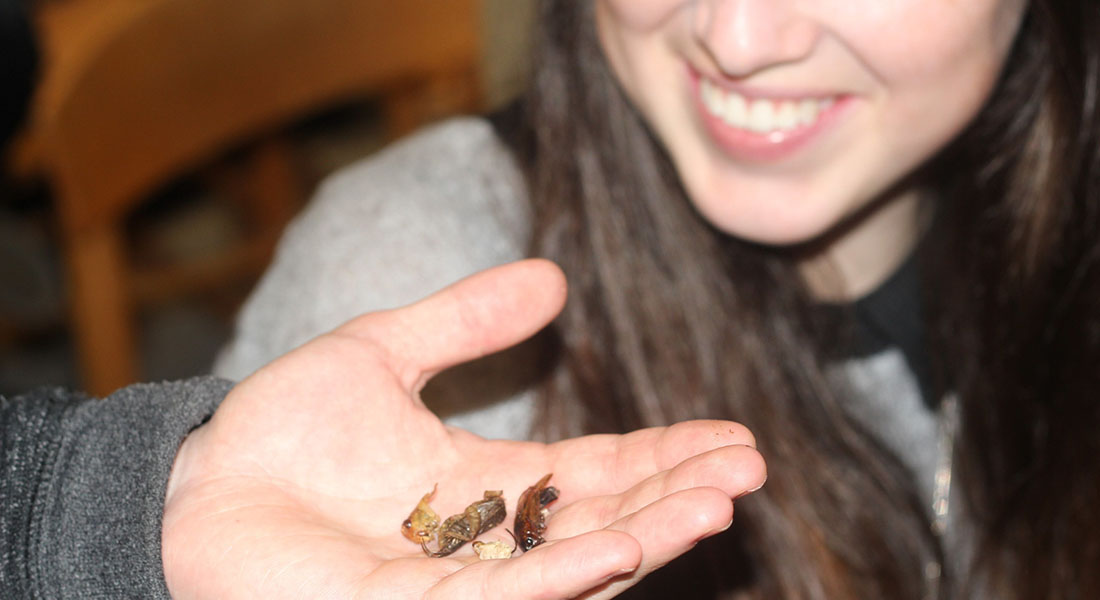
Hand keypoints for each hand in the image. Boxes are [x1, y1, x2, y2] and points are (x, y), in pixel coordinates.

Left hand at [162, 259, 765, 598]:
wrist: (195, 486)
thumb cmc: (282, 432)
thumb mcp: (384, 352)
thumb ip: (466, 320)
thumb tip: (554, 279)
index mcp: (490, 484)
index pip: (600, 472)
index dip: (665, 455)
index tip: (730, 433)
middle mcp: (490, 539)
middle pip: (607, 522)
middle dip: (680, 496)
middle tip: (750, 468)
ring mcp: (460, 580)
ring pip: (576, 567)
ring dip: (651, 537)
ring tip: (720, 501)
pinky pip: (507, 595)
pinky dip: (567, 574)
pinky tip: (622, 545)